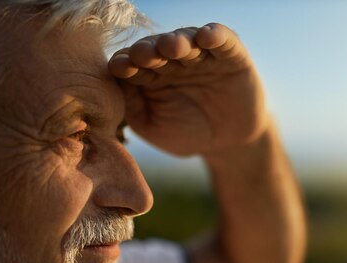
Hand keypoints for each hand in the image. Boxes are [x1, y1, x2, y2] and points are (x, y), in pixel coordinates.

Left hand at [109, 23, 268, 156]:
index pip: (132, 63)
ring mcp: (201, 55)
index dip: (125, 63)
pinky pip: (223, 40)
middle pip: (156, 47)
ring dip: (178, 41)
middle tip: (143, 55)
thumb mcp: (152, 125)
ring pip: (187, 40)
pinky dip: (215, 35)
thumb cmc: (184, 133)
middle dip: (148, 50)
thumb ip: (132, 105)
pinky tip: (206, 36)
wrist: (227, 143)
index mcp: (149, 73)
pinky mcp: (230, 55)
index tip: (119, 68)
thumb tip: (115, 81)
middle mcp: (172, 59)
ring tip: (171, 46)